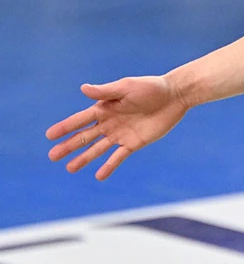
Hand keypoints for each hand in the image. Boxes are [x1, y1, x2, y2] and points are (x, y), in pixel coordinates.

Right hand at [47, 77, 188, 179]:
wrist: (175, 96)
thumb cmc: (150, 87)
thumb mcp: (126, 87)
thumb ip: (105, 92)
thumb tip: (83, 89)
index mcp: (105, 108)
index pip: (80, 120)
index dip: (65, 127)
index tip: (49, 136)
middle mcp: (109, 123)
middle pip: (85, 137)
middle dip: (68, 146)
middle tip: (52, 156)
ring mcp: (121, 134)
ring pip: (98, 149)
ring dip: (84, 158)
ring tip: (69, 168)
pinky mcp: (134, 142)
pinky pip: (118, 156)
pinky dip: (109, 166)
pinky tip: (99, 176)